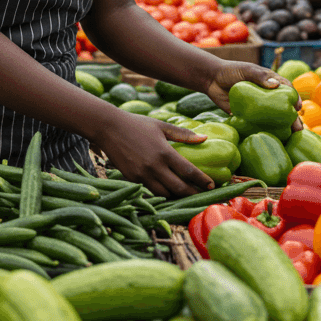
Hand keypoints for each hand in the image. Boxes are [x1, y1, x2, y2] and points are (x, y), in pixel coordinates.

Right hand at [93, 113, 213, 197]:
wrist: (108, 128)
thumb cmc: (137, 124)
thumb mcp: (161, 126)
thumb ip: (183, 134)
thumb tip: (205, 138)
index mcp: (165, 152)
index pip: (189, 171)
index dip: (202, 180)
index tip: (212, 185)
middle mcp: (155, 166)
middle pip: (179, 188)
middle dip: (193, 194)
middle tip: (203, 196)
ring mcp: (142, 174)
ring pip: (165, 193)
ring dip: (177, 196)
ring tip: (186, 196)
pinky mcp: (132, 179)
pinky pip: (151, 191)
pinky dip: (161, 193)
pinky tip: (168, 192)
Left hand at [200, 62, 298, 130]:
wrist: (212, 80)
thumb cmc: (231, 71)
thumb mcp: (247, 70)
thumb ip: (260, 76)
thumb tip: (275, 85)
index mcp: (270, 82)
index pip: (287, 90)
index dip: (294, 98)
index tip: (298, 107)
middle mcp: (267, 96)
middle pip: (283, 108)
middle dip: (293, 118)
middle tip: (299, 129)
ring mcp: (258, 107)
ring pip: (273, 118)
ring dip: (282, 127)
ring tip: (290, 137)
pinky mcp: (248, 116)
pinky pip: (258, 125)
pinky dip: (265, 131)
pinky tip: (272, 139)